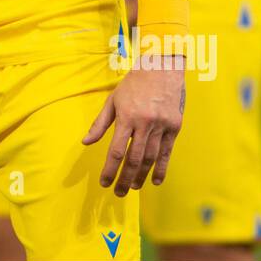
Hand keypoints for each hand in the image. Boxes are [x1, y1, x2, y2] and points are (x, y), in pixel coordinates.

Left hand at [83, 57, 183, 195]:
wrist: (162, 67)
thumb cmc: (134, 84)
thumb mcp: (113, 100)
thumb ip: (100, 123)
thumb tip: (86, 142)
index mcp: (126, 116)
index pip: (116, 150)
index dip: (110, 170)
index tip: (104, 182)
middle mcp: (144, 123)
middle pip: (133, 159)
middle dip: (124, 178)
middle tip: (118, 193)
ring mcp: (161, 125)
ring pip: (150, 158)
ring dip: (141, 176)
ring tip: (133, 187)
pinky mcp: (175, 126)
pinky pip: (167, 153)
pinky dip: (161, 168)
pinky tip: (155, 181)